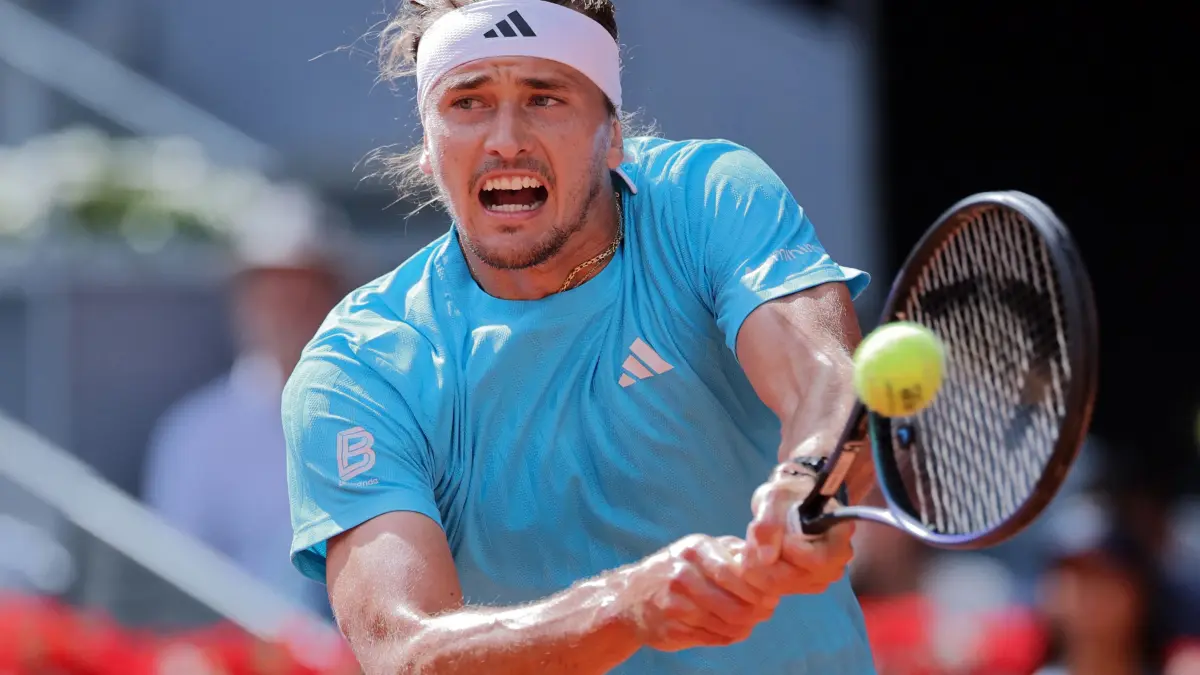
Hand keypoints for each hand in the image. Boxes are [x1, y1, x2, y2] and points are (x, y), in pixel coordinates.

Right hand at [619, 534, 780, 651]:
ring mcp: (674, 603)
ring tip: (748, 621)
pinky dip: (727, 636)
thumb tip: (773, 566)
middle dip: (758, 612)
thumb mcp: (701, 549)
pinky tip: (727, 628)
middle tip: (766, 611)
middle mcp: (683, 574)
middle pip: (737, 605)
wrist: (630, 597)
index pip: (740, 573)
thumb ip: (735, 552)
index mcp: (696, 549)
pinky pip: (713, 638)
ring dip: (745, 626)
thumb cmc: (679, 570)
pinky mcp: (670, 628)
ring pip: (728, 625)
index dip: (763, 588)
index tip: (772, 594)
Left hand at [740, 465, 853, 595]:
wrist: (789, 503)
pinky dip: (759, 574)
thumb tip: (765, 559)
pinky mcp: (802, 586)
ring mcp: (819, 578)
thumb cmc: (789, 495)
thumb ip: (769, 523)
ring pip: (781, 587)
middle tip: (753, 539)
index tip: (778, 534)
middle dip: (765, 561)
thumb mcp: (775, 498)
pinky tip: (759, 555)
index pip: (818, 560)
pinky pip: (774, 590)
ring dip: (759, 567)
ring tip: (756, 543)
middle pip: (797, 579)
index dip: (791, 552)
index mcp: (839, 538)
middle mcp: (835, 564)